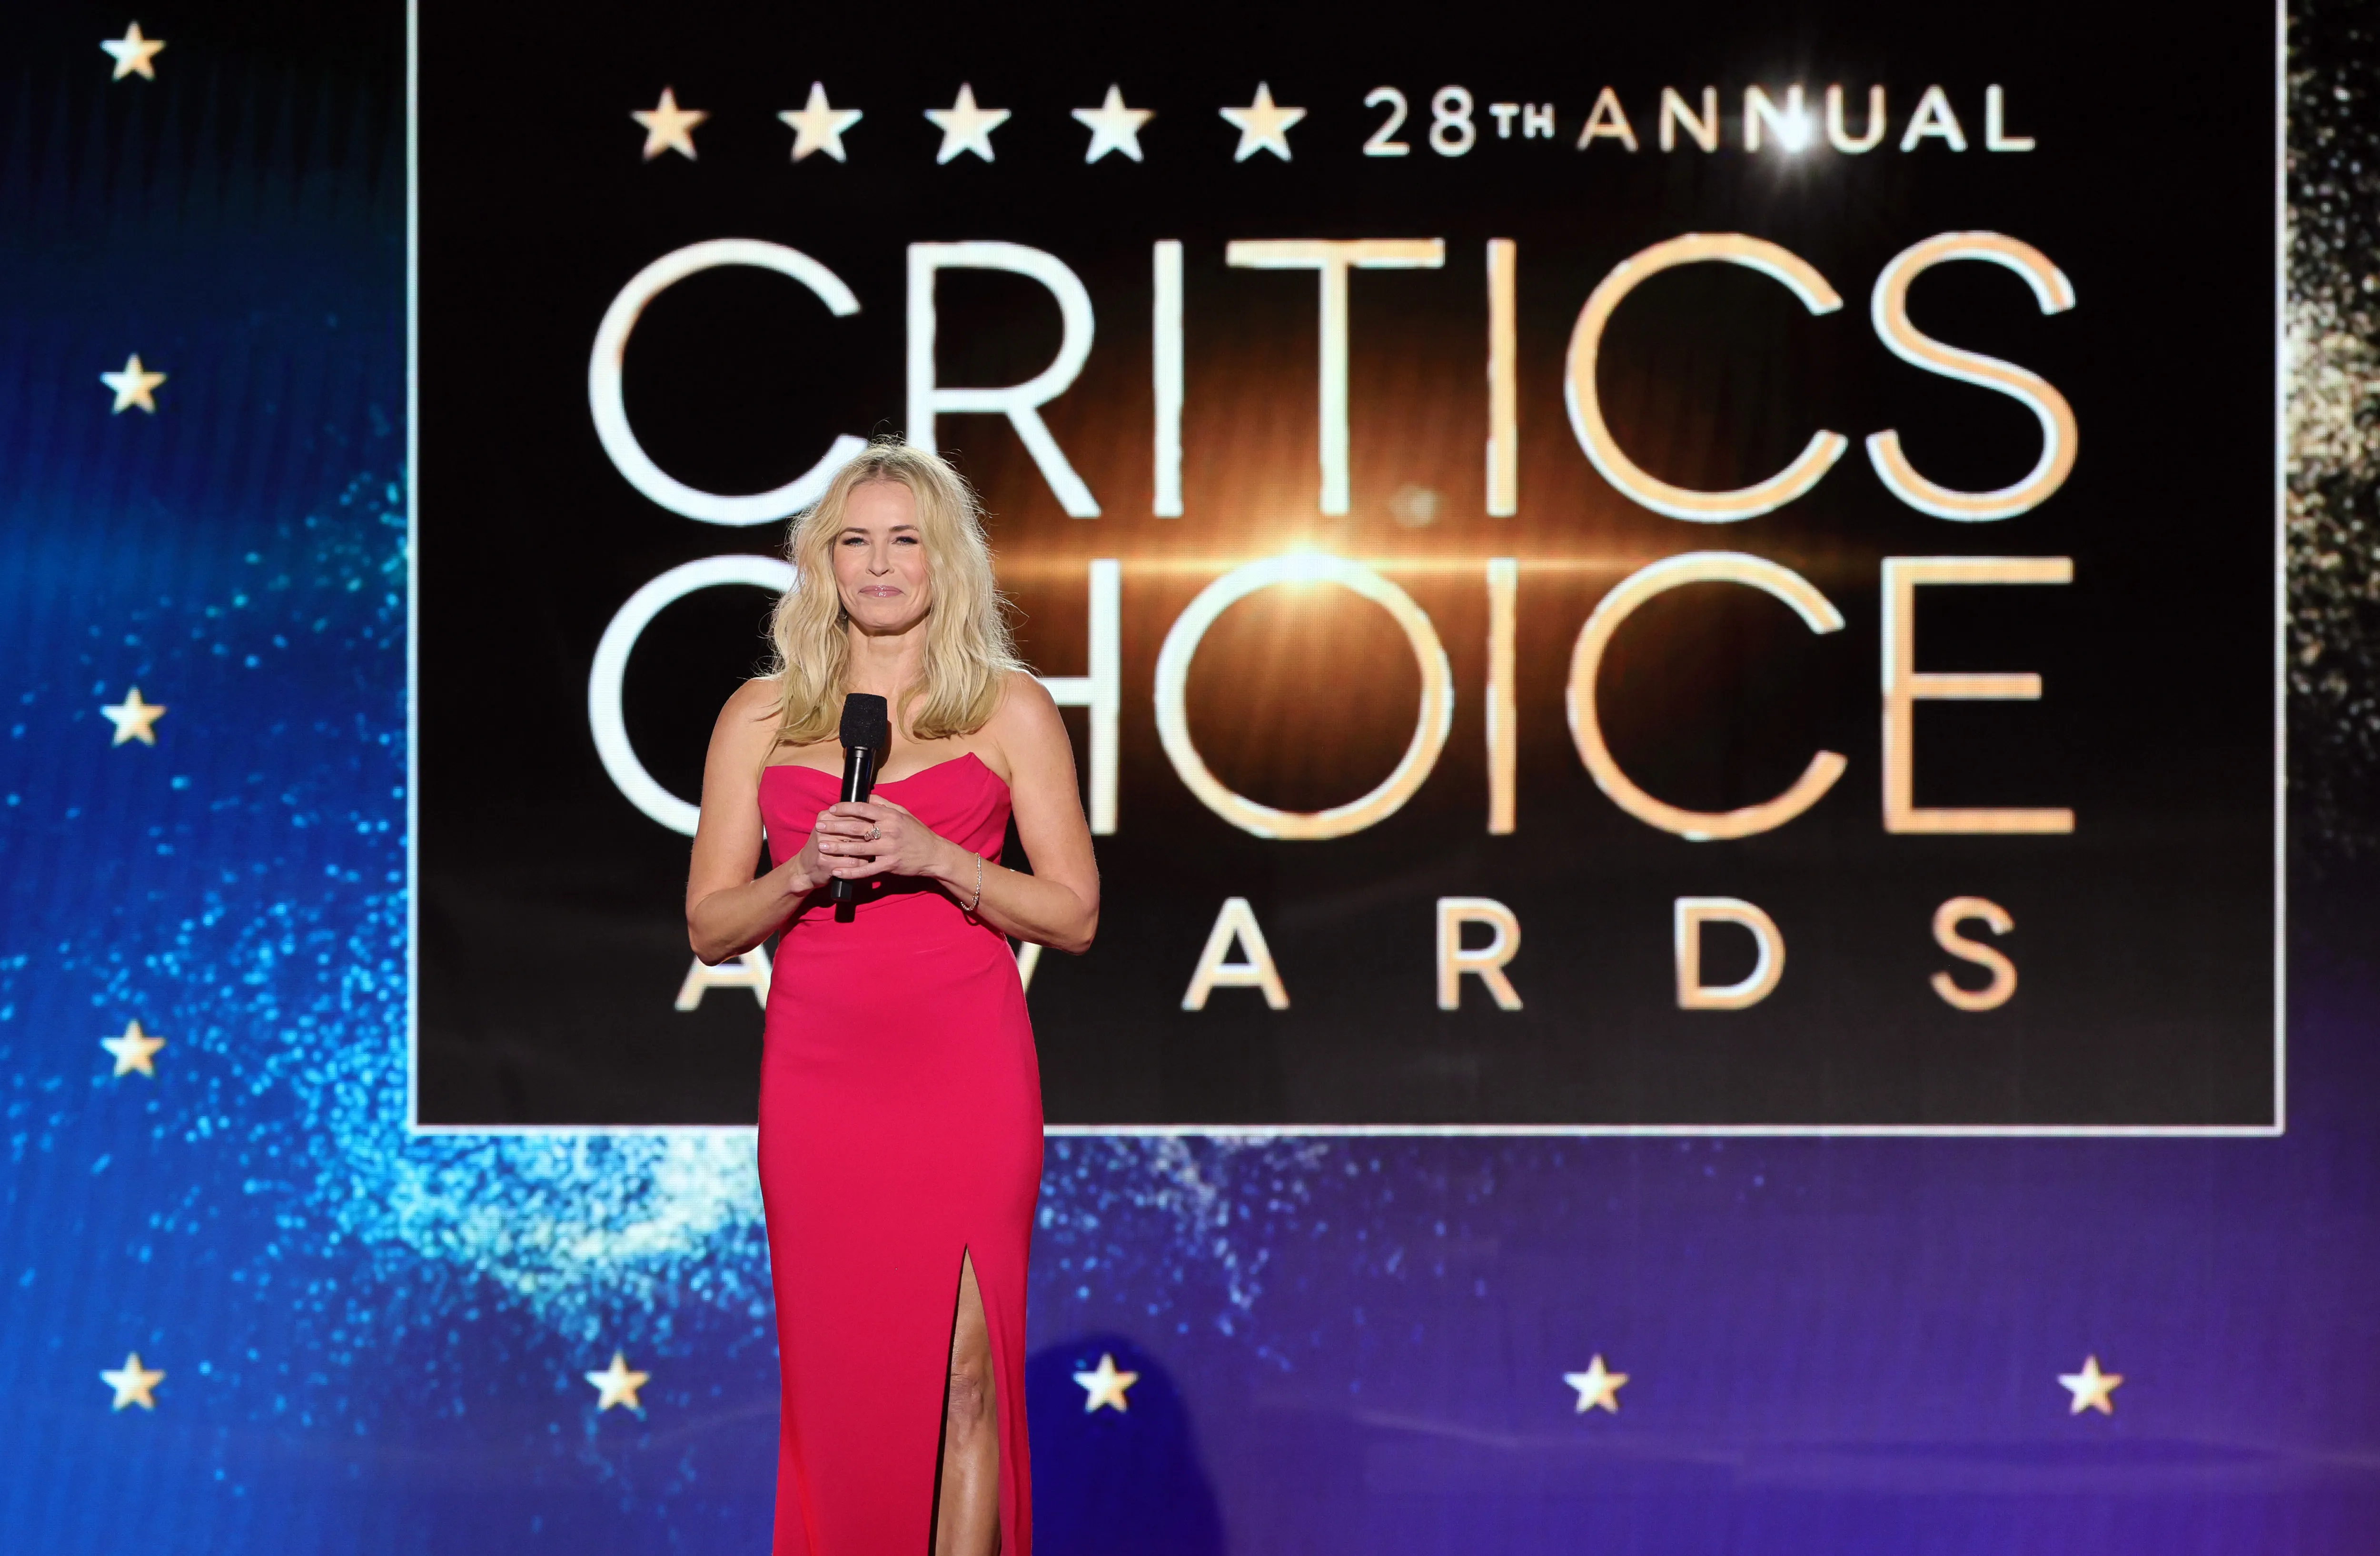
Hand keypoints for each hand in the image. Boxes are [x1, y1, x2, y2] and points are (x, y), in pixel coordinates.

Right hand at [792, 802, 876, 891]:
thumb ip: (847, 819)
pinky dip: (862, 864)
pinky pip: (853, 862)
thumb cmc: (824, 847)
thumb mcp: (830, 829)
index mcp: (825, 817)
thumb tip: (873, 811)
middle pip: (855, 830)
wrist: (804, 869)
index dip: (870, 820)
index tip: (880, 825)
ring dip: (868, 851)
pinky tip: (865, 864)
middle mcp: (822, 829)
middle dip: (871, 836)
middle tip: (881, 840)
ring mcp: (823, 846)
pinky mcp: (826, 862)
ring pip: (856, 846)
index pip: (853, 814)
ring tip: (873, 852)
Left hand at [811, 798, 955, 883]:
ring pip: (858, 848)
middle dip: (835, 826)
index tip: (831, 810)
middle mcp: (889, 830)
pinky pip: (866, 869)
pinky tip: (837, 871)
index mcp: (891, 816)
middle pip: (856, 827)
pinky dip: (851, 871)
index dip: (845, 808)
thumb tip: (867, 795)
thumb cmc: (917, 833)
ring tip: (822, 846)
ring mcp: (889, 849)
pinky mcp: (890, 865)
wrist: (934, 854)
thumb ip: (885, 804)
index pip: (863, 808)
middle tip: (819, 826)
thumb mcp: (904, 813)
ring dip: (838, 847)